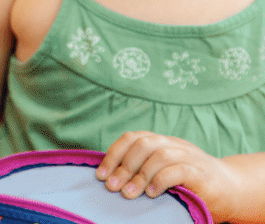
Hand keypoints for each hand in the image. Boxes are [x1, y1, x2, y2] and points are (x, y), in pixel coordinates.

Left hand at [96, 131, 238, 219]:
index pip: (132, 138)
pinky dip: (162, 180)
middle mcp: (174, 144)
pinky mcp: (202, 173)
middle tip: (111, 187)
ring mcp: (190, 156)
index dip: (113, 154)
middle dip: (123, 166)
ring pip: (160, 154)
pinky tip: (152, 193)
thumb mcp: (162, 171)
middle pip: (143, 144)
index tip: (100, 175)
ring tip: (128, 194)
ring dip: (140, 174)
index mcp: (161, 142)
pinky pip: (179, 170)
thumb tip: (109, 178)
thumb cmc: (189, 182)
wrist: (231, 188)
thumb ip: (142, 169)